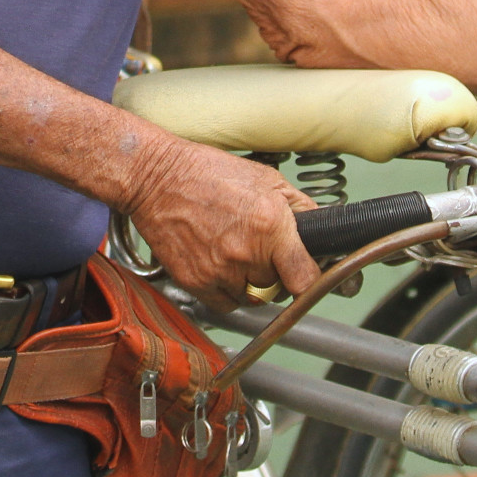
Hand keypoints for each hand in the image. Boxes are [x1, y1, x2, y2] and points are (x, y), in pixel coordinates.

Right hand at [119, 134, 316, 311]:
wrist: (156, 177)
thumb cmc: (207, 172)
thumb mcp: (264, 177)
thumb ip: (299, 206)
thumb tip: (320, 227)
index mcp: (271, 225)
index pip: (305, 279)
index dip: (309, 280)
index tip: (305, 277)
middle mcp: (247, 252)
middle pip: (277, 289)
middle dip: (274, 274)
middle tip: (260, 251)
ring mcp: (220, 271)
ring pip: (252, 299)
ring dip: (250, 284)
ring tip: (235, 254)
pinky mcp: (195, 281)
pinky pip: (225, 304)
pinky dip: (226, 291)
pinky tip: (219, 265)